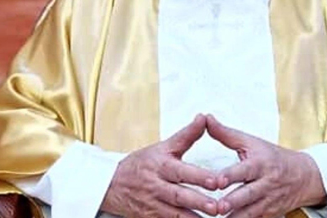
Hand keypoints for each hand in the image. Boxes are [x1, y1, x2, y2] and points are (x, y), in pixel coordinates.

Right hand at [101, 114, 219, 217]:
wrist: (110, 184)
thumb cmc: (141, 164)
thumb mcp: (162, 147)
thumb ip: (186, 135)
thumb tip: (204, 118)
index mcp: (161, 166)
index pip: (181, 171)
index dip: (198, 177)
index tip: (216, 181)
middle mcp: (156, 186)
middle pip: (179, 195)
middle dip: (198, 202)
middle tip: (216, 206)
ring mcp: (153, 205)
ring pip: (175, 214)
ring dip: (193, 217)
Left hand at [207, 115, 326, 216]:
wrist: (305, 176)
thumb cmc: (272, 157)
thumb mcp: (251, 142)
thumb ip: (225, 134)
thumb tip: (205, 118)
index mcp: (259, 164)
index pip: (244, 170)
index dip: (231, 175)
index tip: (218, 180)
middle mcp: (265, 183)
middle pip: (247, 194)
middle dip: (233, 202)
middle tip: (218, 207)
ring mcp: (268, 201)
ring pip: (251, 212)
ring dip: (236, 217)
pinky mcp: (269, 215)